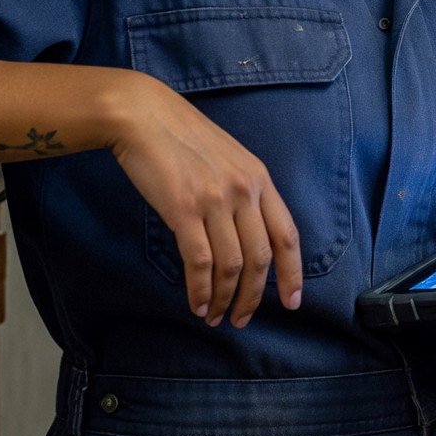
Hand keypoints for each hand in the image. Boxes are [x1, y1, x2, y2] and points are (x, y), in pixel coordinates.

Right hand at [103, 72, 305, 328]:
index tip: (292, 302)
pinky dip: (201, 289)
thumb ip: (243, 193)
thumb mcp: (228, 159)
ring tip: (217, 316)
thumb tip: (247, 237)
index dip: (293, 273)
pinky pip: (200, 262)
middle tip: (243, 319)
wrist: (142, 116)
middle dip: (254, 296)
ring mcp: (215, 200)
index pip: (287, 235)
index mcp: (259, 178)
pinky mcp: (183, 210)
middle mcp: (244, 190)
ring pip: (232, 266)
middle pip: (261, 258)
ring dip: (225, 299)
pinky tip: (198, 303)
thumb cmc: (182, 138)